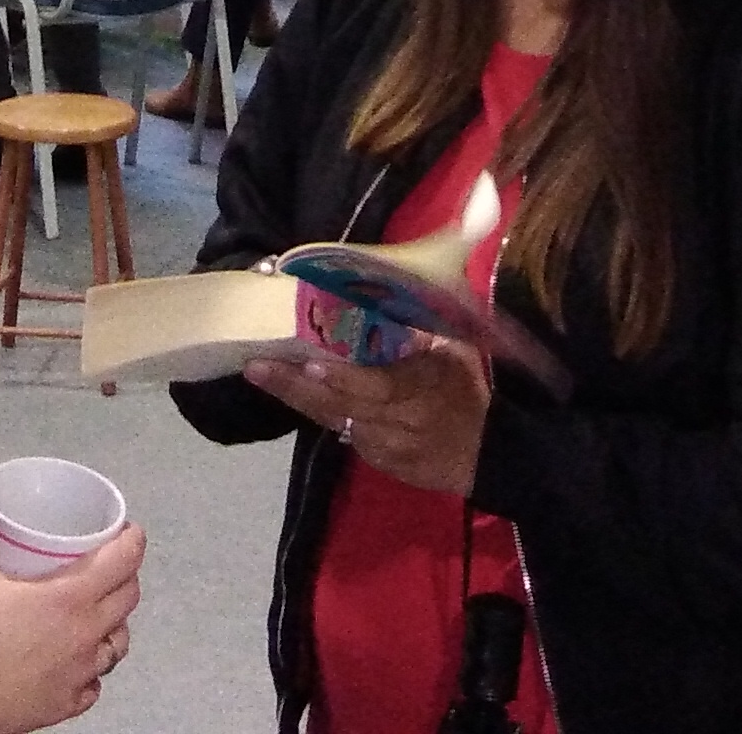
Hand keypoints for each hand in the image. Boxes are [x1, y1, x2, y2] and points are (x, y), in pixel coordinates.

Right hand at [0, 513, 139, 730]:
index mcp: (72, 596)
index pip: (125, 560)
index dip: (132, 540)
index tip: (127, 531)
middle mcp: (88, 634)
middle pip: (129, 599)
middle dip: (126, 576)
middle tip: (107, 566)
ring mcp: (82, 673)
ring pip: (118, 644)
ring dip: (114, 624)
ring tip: (95, 615)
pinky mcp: (69, 703)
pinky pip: (95, 684)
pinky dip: (91, 670)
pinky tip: (75, 664)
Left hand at [240, 334, 492, 492]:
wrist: (485, 453)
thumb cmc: (469, 390)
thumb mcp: (457, 350)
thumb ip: (424, 323)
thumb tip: (399, 280)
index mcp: (423, 388)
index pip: (381, 387)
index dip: (345, 379)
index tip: (312, 362)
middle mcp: (399, 422)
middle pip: (341, 406)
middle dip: (295, 386)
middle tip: (256, 365)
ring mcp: (384, 447)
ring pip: (333, 421)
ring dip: (296, 396)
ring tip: (259, 371)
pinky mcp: (376, 461)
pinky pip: (341, 431)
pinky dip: (315, 410)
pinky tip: (287, 389)